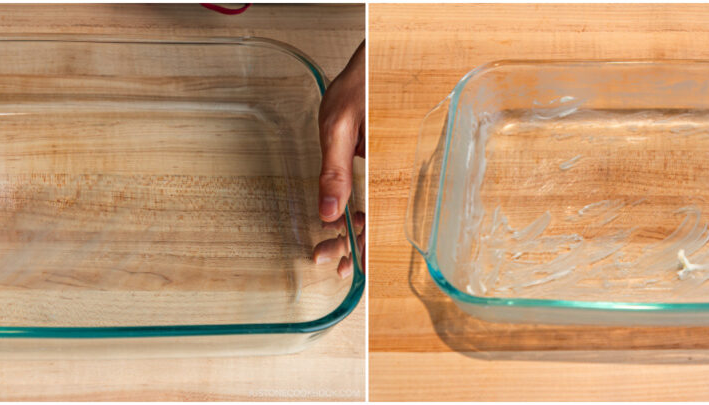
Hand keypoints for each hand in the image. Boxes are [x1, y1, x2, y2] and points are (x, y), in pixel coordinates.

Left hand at [313, 41, 365, 277]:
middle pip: (370, 218)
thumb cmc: (360, 85)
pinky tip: (340, 223)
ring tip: (329, 252)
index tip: (350, 266)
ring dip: (349, 232)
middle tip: (330, 264)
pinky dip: (350, 211)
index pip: (373, 216)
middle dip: (350, 245)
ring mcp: (374, 169)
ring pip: (366, 209)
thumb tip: (328, 211)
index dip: (362, 244)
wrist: (370, 61)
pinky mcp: (368, 161)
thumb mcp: (340, 127)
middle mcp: (380, 172)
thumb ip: (335, 170)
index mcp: (378, 167)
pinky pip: (363, 193)